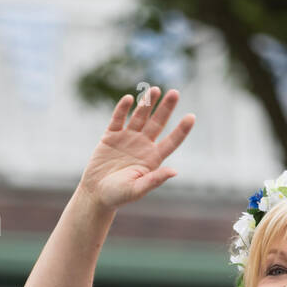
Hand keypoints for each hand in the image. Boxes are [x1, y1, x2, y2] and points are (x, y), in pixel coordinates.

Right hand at [79, 86, 194, 209]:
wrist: (95, 194)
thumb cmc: (118, 196)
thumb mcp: (137, 190)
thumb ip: (154, 180)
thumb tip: (174, 172)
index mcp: (153, 159)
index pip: (171, 141)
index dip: (181, 130)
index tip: (191, 117)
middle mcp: (143, 145)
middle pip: (158, 123)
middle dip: (166, 108)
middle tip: (175, 93)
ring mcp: (127, 138)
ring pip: (140, 116)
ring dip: (147, 103)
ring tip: (155, 89)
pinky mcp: (110, 136)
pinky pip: (118, 119)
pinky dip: (122, 109)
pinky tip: (129, 99)